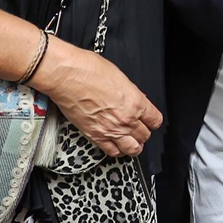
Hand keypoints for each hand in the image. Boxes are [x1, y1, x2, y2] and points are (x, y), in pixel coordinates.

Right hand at [30, 39, 162, 157]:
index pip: (155, 120)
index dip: (153, 121)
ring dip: (134, 146)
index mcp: (135, 102)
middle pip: (145, 136)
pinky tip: (117, 146)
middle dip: (143, 132)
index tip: (150, 120)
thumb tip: (136, 98)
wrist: (67, 76)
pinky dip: (117, 151)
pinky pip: (112, 152)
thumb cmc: (89, 70)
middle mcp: (126, 119)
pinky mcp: (95, 135)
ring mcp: (111, 129)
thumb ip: (131, 92)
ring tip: (132, 143)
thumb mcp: (120, 76)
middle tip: (139, 129)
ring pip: (132, 149)